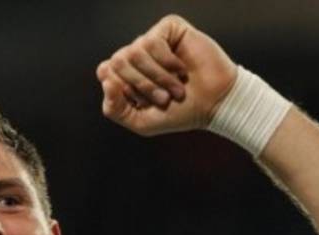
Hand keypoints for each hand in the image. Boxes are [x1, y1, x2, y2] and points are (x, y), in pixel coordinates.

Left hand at [96, 14, 236, 135]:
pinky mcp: (169, 28)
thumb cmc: (180, 113)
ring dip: (159, 77)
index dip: (121, 89)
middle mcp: (135, 54)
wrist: (213, 104)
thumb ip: (114, 109)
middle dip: (142, 86)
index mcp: (125, 74)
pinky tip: (182, 70)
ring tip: (176, 88)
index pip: (105, 71)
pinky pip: (154, 41)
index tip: (142, 103)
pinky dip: (168, 62)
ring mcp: (152, 40)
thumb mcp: (140, 122)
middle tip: (163, 98)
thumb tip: (105, 80)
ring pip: (135, 52)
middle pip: (118, 61)